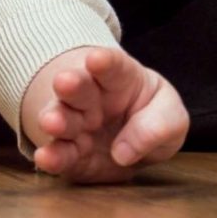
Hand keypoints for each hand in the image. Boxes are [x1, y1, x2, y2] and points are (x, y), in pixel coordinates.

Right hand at [20, 46, 188, 182]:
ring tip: (51, 122)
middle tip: (64, 82)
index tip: (96, 59)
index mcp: (119, 79)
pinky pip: (58, 155)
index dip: (105, 61)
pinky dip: (51, 158)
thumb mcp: (170, 116)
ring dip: (55, 120)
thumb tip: (124, 152)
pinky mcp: (69, 155)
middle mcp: (91, 98)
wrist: (130, 142)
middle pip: (79, 87)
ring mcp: (76, 126)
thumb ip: (159, 126)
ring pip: (61, 118)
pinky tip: (45, 158)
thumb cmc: (150, 117)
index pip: (113, 66)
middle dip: (71, 84)